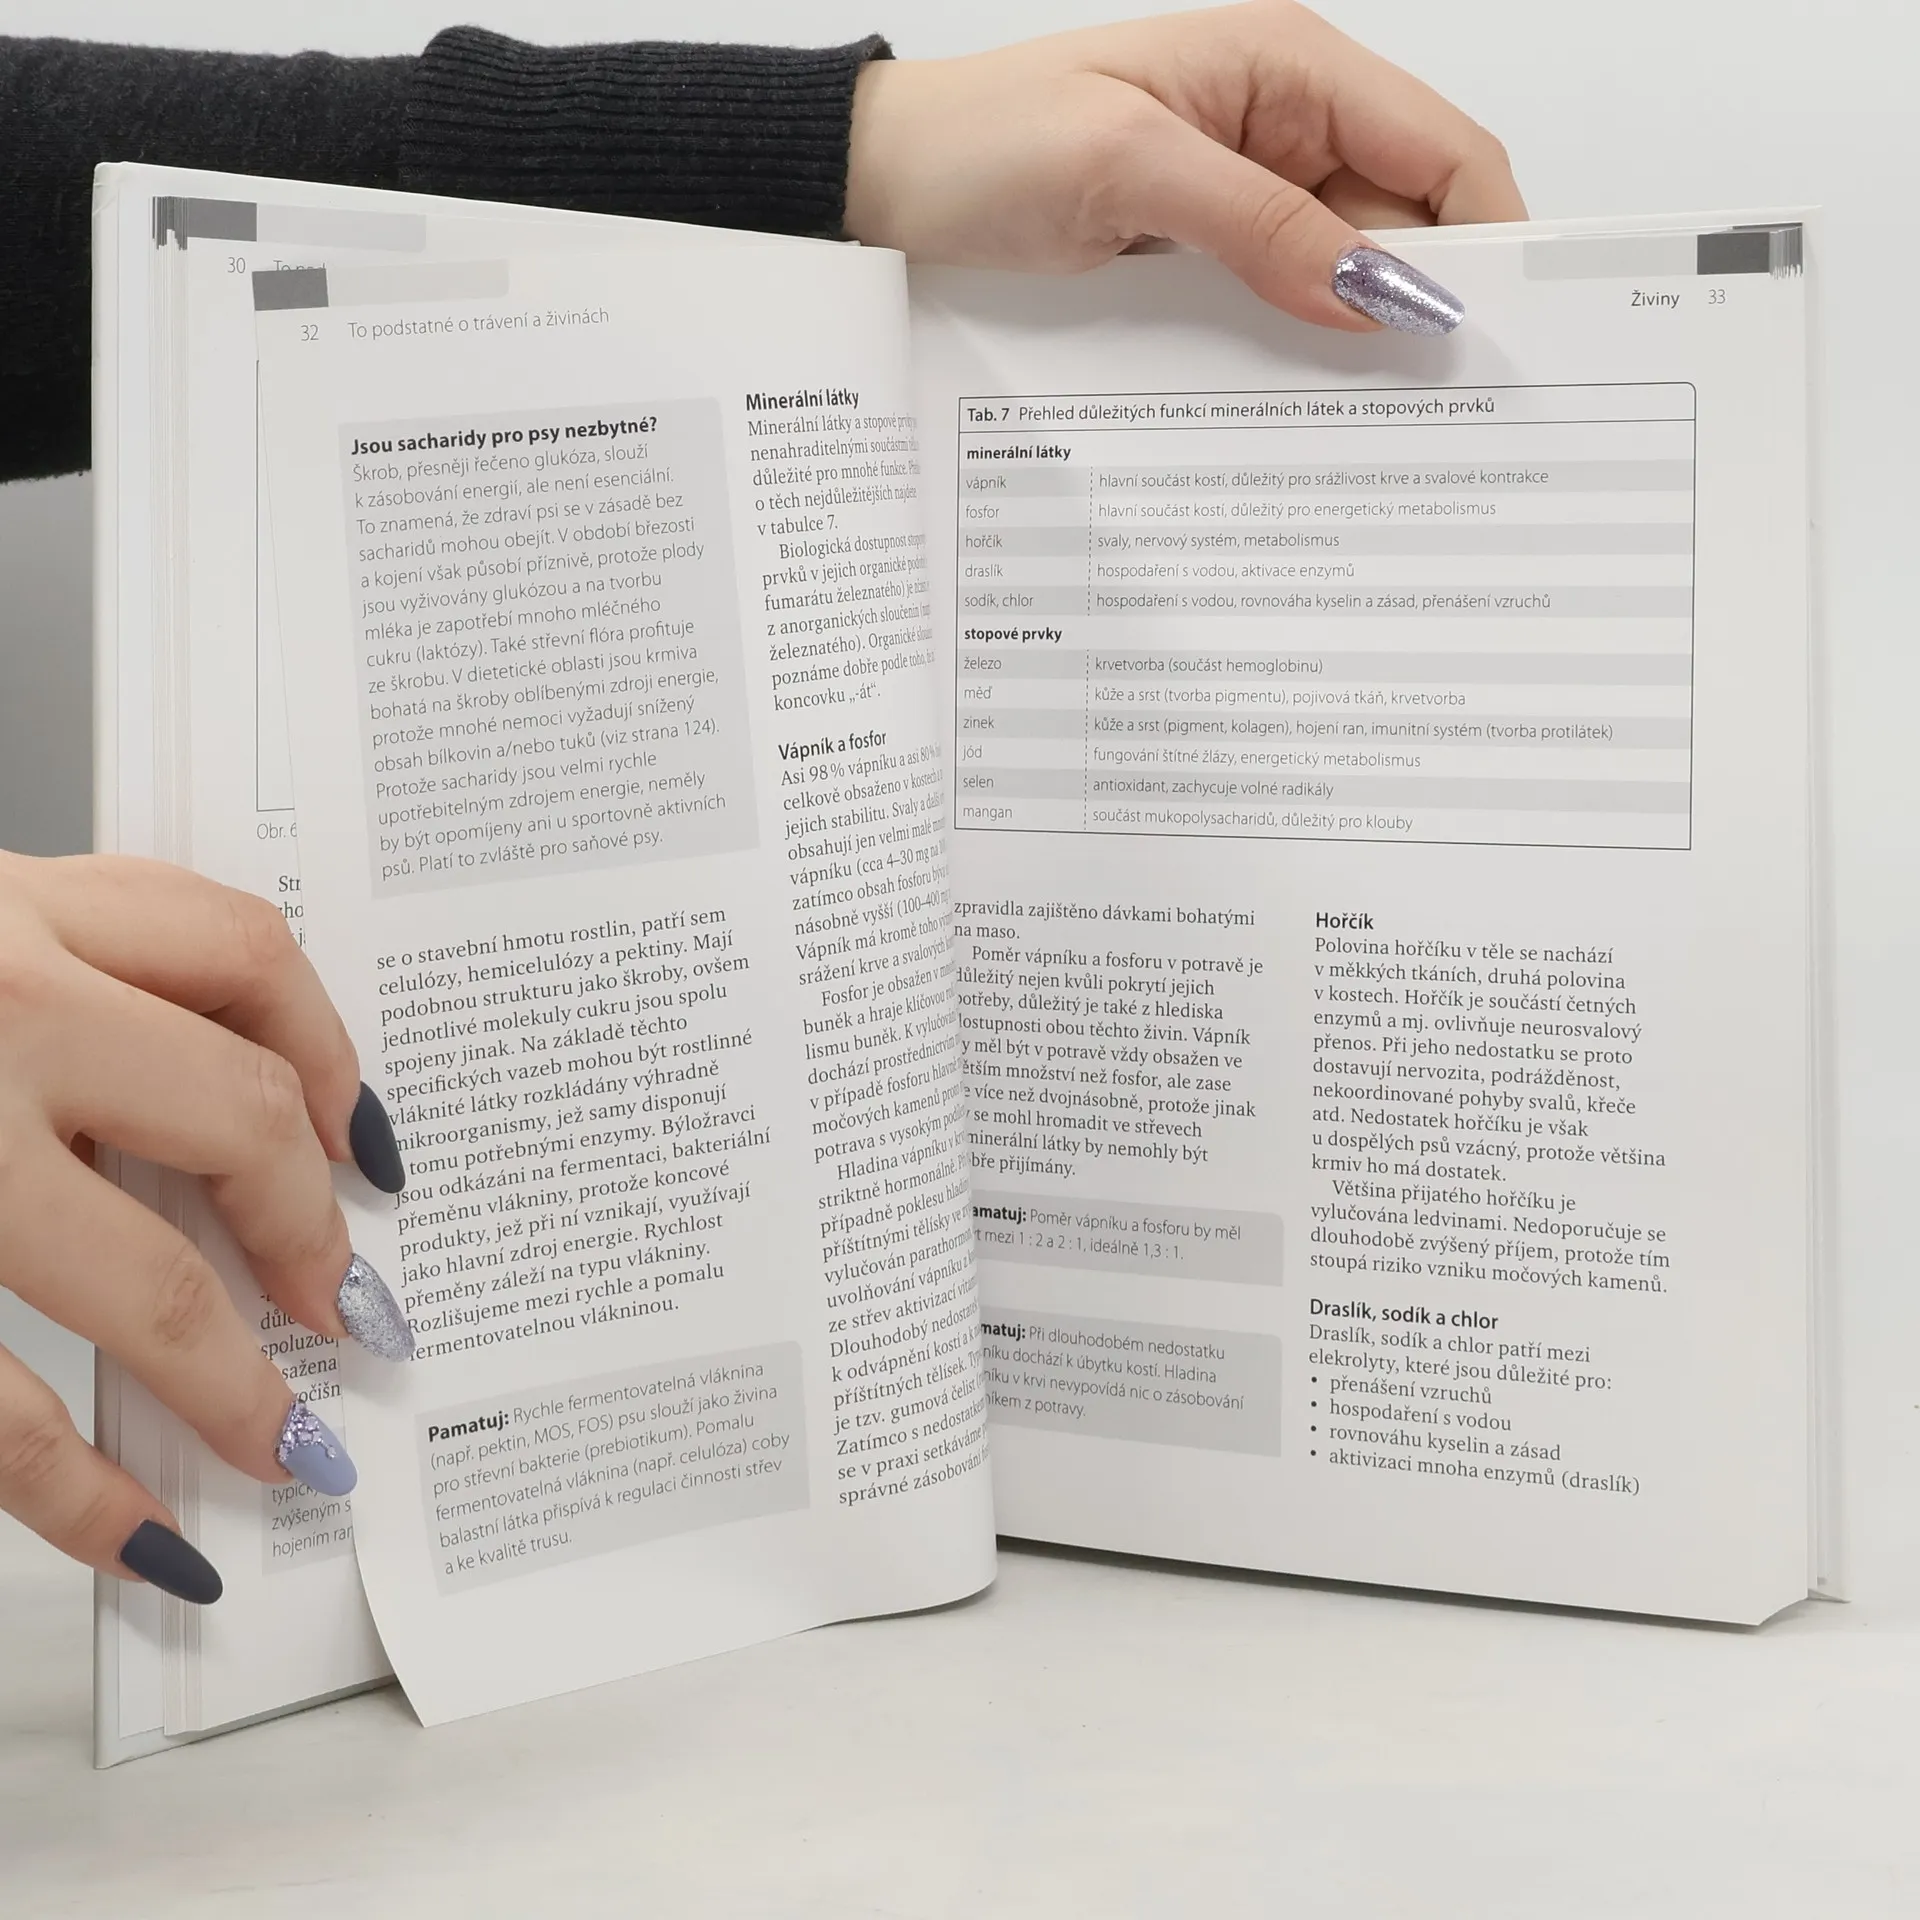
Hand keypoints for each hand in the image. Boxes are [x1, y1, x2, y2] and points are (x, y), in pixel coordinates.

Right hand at [0, 854, 411, 1603]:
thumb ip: (51, 978)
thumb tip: (233, 1118)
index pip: (243, 952)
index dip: (332, 1057)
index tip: (370, 1147)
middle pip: (233, 1120)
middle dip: (312, 1235)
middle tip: (349, 1311)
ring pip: (136, 1280)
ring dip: (231, 1387)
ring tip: (288, 1450)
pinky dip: (75, 1492)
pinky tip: (135, 1534)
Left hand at [845, 1, 1523, 332]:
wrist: (891, 177)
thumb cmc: (986, 140)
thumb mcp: (1130, 171)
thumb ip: (1261, 225)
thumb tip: (1376, 288)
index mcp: (1287, 65)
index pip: (1439, 144)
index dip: (1489, 232)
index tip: (1506, 329)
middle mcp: (1284, 117)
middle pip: (1408, 212)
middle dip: (1435, 293)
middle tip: (1456, 399)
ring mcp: (1249, 182)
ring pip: (1351, 260)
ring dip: (1370, 324)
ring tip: (1396, 412)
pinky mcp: (1210, 237)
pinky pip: (1287, 287)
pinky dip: (1309, 334)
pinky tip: (1318, 390)